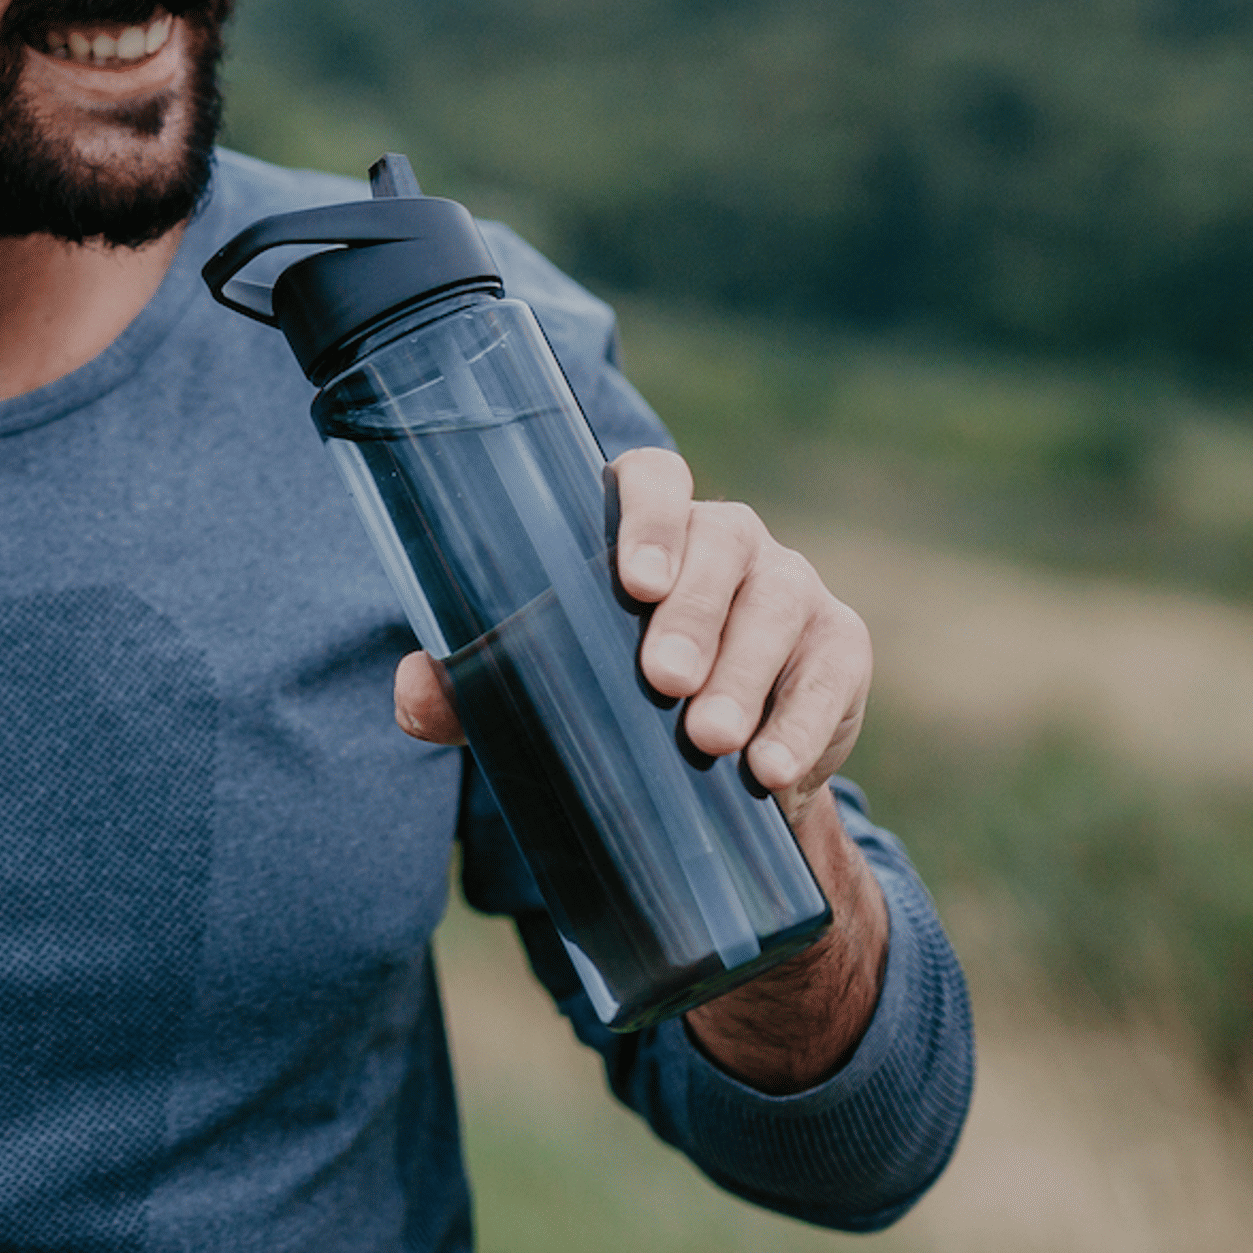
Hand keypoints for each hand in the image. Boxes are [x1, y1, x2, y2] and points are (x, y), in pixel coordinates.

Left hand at [391, 448, 873, 816]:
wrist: (711, 774)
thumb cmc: (607, 695)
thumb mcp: (538, 687)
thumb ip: (470, 685)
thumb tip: (414, 694)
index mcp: (648, 525)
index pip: (655, 478)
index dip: (647, 516)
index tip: (630, 580)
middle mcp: (728, 541)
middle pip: (722, 544)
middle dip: (693, 613)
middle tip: (662, 682)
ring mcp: (790, 588)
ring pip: (777, 606)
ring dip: (744, 674)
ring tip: (708, 740)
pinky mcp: (838, 649)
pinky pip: (832, 673)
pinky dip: (804, 722)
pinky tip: (772, 770)